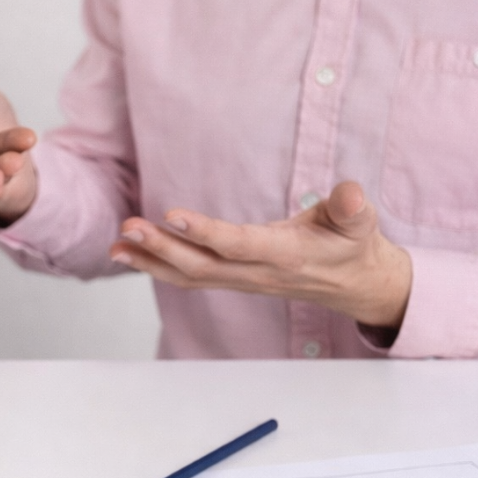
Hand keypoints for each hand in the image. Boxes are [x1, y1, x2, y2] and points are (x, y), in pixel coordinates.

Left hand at [109, 182, 412, 327]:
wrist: (353, 283)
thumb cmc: (353, 244)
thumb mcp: (361, 223)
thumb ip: (353, 209)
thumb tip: (351, 193)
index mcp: (286, 256)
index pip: (239, 245)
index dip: (206, 233)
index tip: (172, 216)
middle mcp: (257, 274)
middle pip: (201, 266)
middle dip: (161, 248)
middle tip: (128, 227)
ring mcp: (241, 281)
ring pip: (188, 276)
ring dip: (149, 261)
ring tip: (116, 244)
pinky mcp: (231, 279)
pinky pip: (188, 278)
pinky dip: (155, 266)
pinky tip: (127, 253)